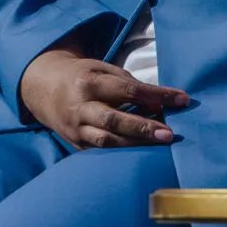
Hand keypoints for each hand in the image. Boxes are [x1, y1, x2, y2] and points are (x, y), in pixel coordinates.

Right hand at [16, 48, 191, 148]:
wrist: (44, 89)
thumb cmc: (83, 77)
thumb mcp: (103, 70)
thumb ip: (129, 85)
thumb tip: (158, 104)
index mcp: (89, 83)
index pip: (128, 90)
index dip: (157, 95)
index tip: (182, 99)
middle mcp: (80, 108)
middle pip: (114, 120)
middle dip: (143, 128)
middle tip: (169, 134)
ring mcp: (76, 129)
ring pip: (106, 141)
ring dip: (135, 145)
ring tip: (159, 146)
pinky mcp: (76, 144)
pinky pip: (100, 153)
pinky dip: (121, 154)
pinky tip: (141, 155)